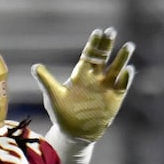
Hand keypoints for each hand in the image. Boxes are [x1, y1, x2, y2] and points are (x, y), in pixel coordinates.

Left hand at [33, 28, 134, 143]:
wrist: (74, 133)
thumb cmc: (62, 113)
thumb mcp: (53, 96)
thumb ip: (46, 81)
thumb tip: (35, 66)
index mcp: (81, 74)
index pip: (89, 55)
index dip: (94, 44)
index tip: (98, 32)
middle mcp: (96, 77)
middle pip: (104, 57)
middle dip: (108, 45)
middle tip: (111, 31)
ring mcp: (106, 87)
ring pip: (117, 68)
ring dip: (122, 58)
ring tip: (128, 46)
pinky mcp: (115, 98)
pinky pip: (122, 86)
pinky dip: (126, 78)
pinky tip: (128, 70)